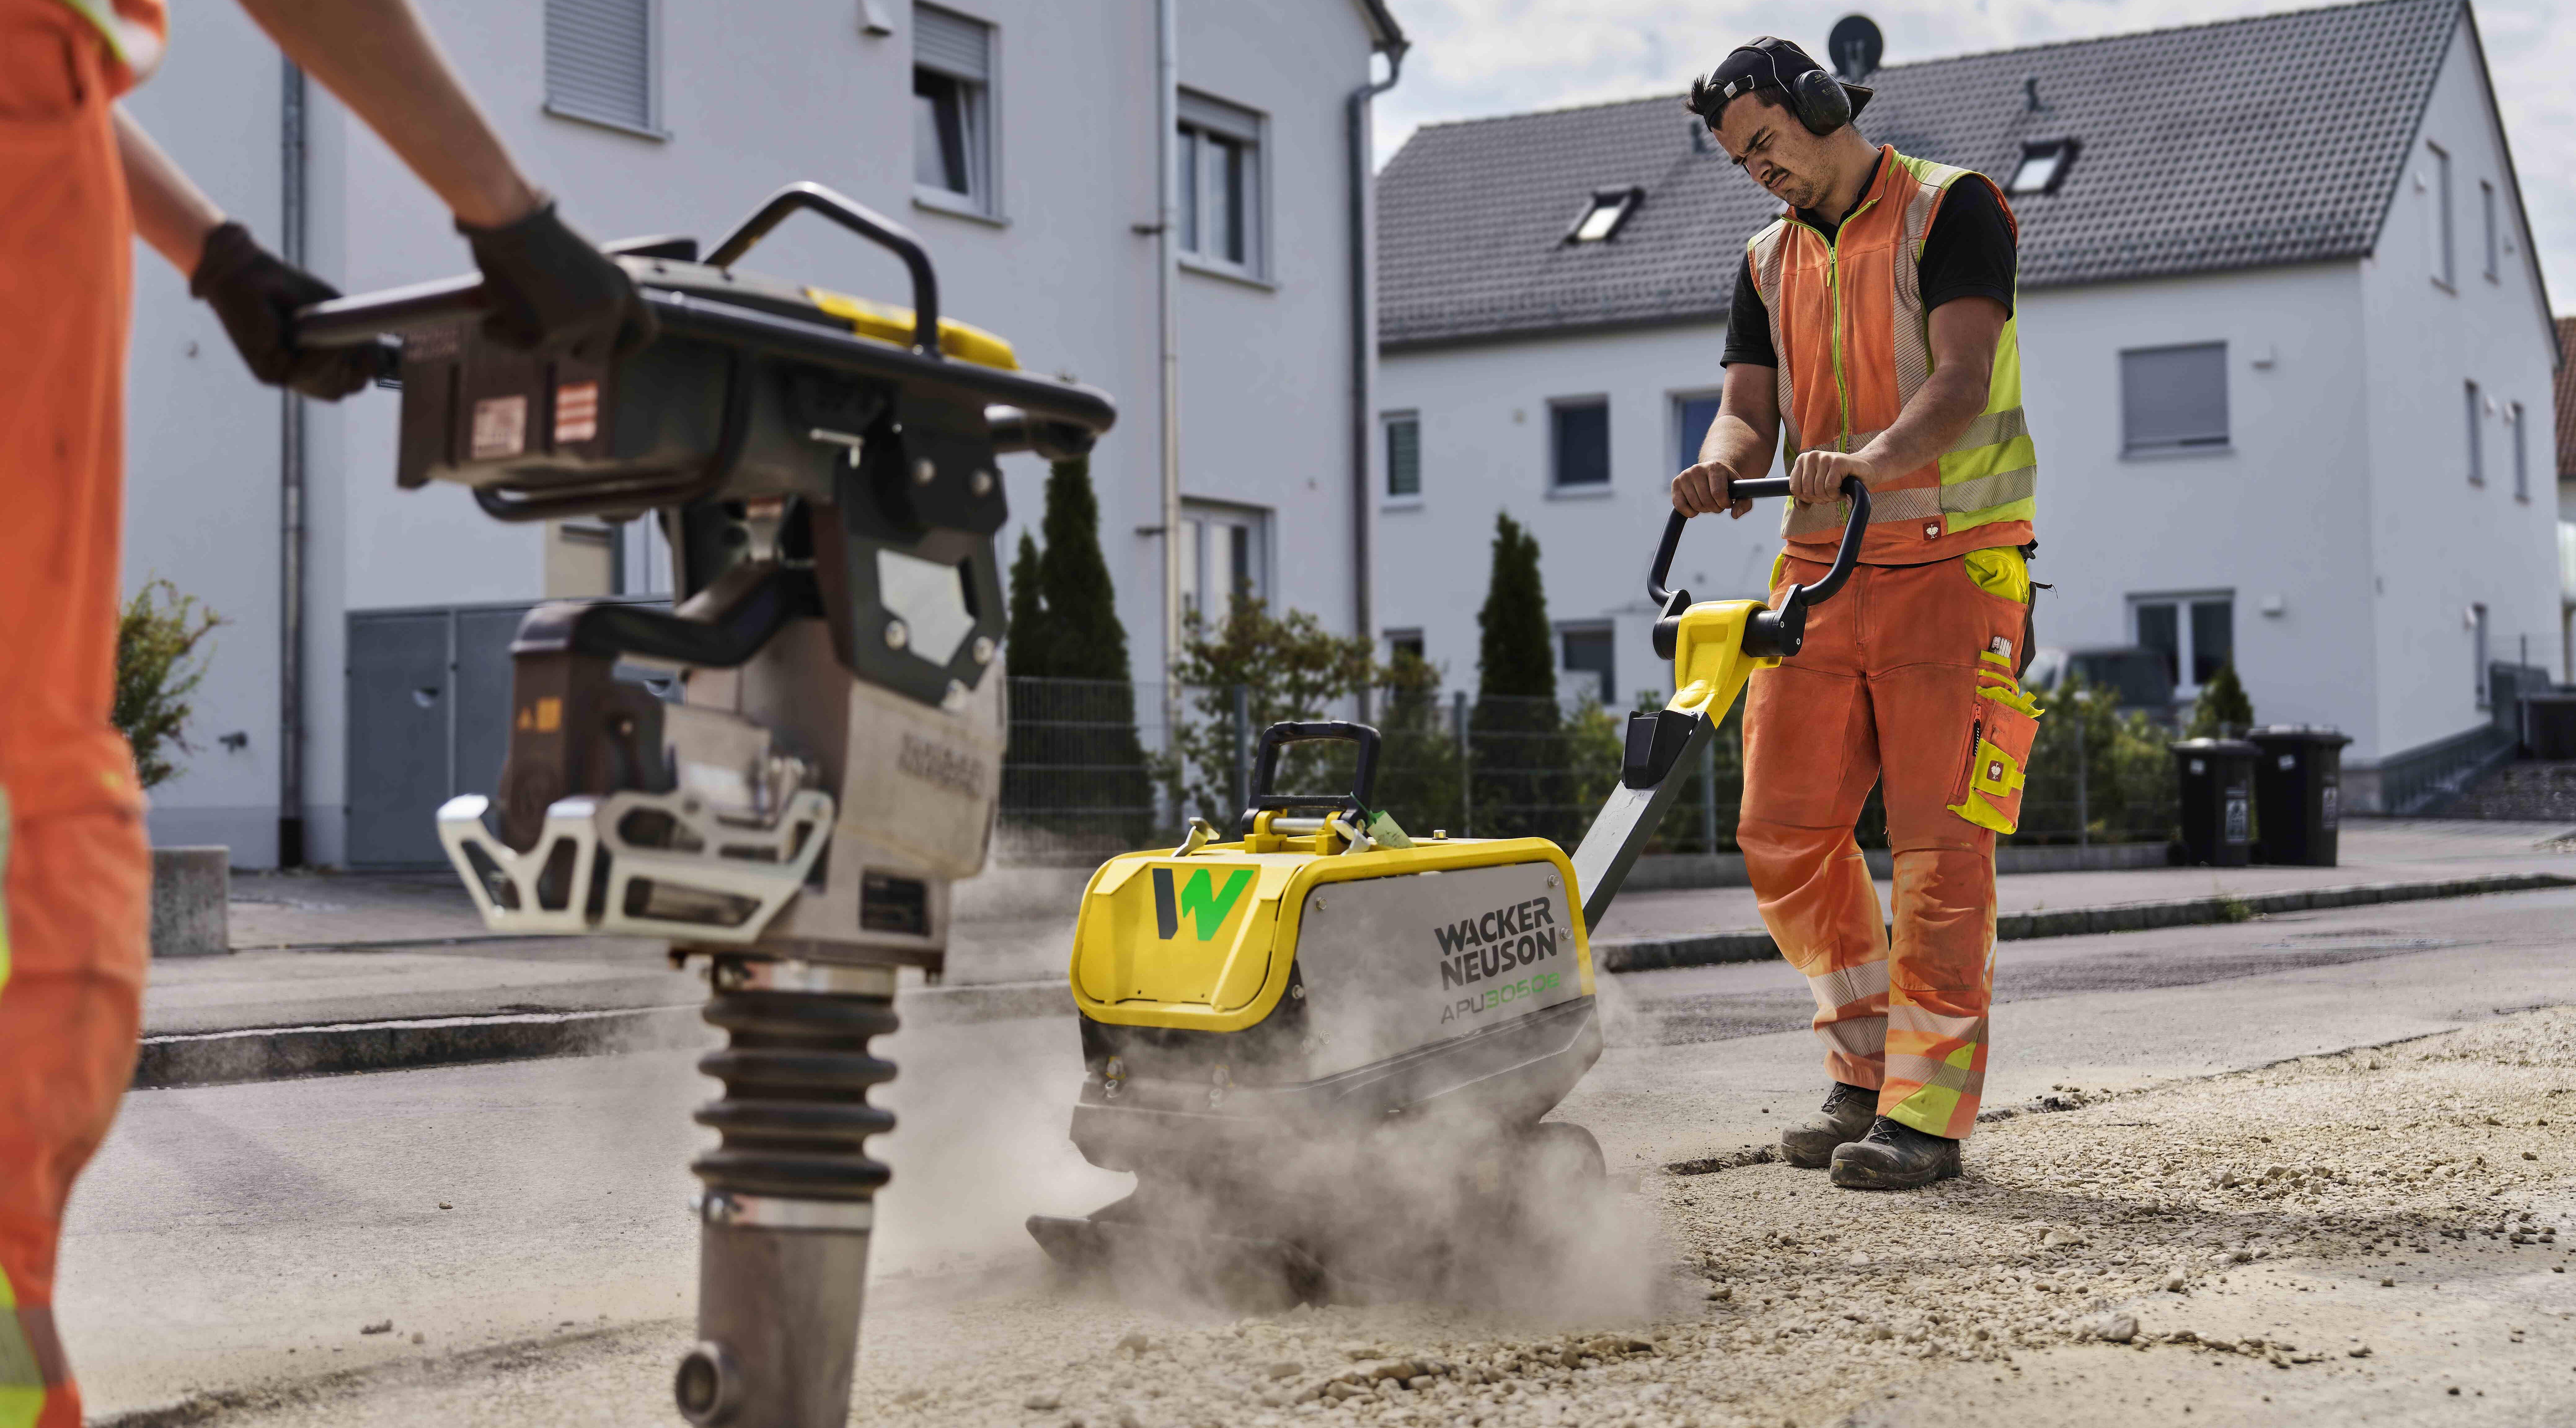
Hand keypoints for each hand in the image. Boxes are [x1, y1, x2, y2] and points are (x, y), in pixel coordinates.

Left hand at [191, 223, 380, 399]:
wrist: (244, 272)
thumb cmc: (287, 287)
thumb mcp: (331, 312)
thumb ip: (353, 337)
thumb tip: (379, 365)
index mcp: (315, 359)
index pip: (350, 382)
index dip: (366, 368)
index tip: (370, 347)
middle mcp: (298, 372)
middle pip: (342, 390)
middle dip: (355, 368)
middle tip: (348, 340)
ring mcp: (283, 375)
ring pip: (329, 388)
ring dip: (336, 360)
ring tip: (326, 331)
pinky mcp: (267, 372)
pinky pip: (305, 376)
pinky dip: (317, 355)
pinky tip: (309, 333)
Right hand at [457, 199, 654, 359]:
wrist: (508, 219)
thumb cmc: (533, 234)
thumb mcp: (579, 265)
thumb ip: (589, 298)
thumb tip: (580, 338)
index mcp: (623, 284)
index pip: (646, 330)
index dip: (627, 348)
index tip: (609, 354)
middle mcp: (610, 304)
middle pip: (596, 354)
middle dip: (569, 349)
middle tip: (543, 329)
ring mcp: (583, 320)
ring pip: (555, 353)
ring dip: (530, 336)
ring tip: (511, 302)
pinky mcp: (549, 332)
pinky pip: (523, 348)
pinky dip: (500, 333)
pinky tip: (489, 313)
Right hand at [1669, 461, 1754, 519]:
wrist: (1710, 472)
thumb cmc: (1726, 483)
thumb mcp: (1739, 490)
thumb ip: (1744, 503)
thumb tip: (1735, 515)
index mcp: (1715, 467)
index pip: (1718, 493)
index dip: (1724, 504)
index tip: (1727, 503)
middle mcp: (1697, 469)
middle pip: (1706, 501)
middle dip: (1715, 508)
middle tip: (1717, 504)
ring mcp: (1685, 475)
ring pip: (1695, 505)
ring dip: (1704, 510)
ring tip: (1708, 503)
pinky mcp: (1675, 483)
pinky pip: (1680, 506)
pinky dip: (1690, 512)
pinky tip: (1696, 507)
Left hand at [1787, 449, 1877, 504]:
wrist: (1864, 471)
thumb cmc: (1840, 479)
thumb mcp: (1819, 488)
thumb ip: (1806, 498)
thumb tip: (1801, 507)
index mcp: (1802, 460)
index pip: (1795, 488)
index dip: (1807, 498)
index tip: (1818, 495)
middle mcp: (1811, 456)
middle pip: (1807, 491)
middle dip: (1819, 499)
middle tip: (1830, 495)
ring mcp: (1825, 457)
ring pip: (1818, 490)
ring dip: (1829, 498)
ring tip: (1837, 493)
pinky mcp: (1838, 462)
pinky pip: (1830, 488)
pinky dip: (1836, 495)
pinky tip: (1842, 492)